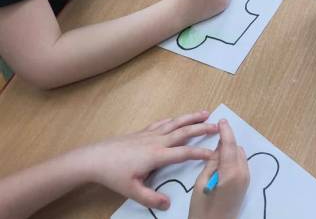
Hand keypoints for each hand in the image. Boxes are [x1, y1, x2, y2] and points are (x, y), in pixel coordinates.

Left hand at [82, 111, 217, 210]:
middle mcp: (157, 141)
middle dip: (203, 128)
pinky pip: (162, 123)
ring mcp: (150, 134)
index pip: (185, 153)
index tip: (215, 153)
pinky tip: (177, 118)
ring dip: (191, 117)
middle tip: (218, 125)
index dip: (201, 152)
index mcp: (157, 155)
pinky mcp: (142, 132)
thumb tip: (168, 204)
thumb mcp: (132, 191)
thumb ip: (151, 198)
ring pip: (175, 123)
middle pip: (184, 132)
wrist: (94, 158)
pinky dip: (173, 119)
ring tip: (206, 112)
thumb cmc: (113, 175)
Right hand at [189, 120, 249, 218]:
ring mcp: (246, 179)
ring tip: (215, 152)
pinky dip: (233, 159)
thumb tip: (219, 147)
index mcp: (231, 172)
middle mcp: (243, 173)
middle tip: (213, 139)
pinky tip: (222, 163)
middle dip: (227, 142)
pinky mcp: (245, 185)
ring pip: (239, 156)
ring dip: (230, 151)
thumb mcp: (201, 184)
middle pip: (236, 149)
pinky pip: (240, 165)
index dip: (226, 131)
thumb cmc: (202, 210)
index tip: (222, 120)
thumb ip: (212, 163)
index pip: (229, 145)